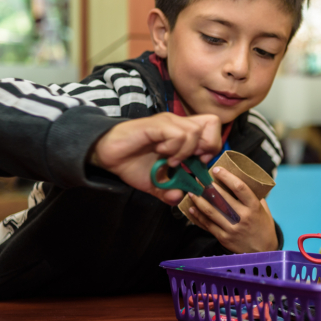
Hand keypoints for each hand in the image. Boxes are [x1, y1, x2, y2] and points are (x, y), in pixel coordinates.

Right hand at [90, 113, 221, 204]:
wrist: (108, 154)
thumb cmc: (132, 163)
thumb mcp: (155, 183)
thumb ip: (168, 191)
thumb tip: (179, 198)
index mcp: (183, 135)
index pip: (213, 129)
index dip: (212, 147)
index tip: (198, 164)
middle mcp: (179, 124)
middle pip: (212, 123)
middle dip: (206, 146)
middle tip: (190, 161)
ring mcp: (168, 122)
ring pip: (194, 131)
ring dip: (186, 151)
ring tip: (171, 161)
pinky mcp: (156, 125)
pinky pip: (177, 133)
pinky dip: (173, 147)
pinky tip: (161, 153)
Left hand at [186, 166, 278, 252]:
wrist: (263, 251)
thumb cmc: (263, 226)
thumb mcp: (263, 209)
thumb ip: (253, 195)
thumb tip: (241, 178)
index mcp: (254, 207)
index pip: (240, 188)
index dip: (227, 177)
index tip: (216, 169)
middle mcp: (243, 217)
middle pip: (222, 198)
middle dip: (208, 186)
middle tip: (198, 177)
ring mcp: (232, 228)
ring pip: (211, 211)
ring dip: (199, 200)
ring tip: (191, 191)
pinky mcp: (224, 238)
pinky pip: (208, 225)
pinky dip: (198, 216)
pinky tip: (192, 209)